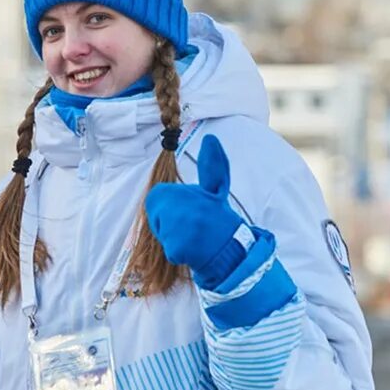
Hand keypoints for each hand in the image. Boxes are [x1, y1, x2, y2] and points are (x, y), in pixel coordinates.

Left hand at [145, 135, 246, 286]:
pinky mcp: (177, 248)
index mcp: (193, 190)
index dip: (169, 203)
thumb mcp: (216, 187)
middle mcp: (187, 206)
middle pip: (156, 212)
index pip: (158, 195)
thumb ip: (211, 164)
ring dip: (172, 235)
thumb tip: (211, 138)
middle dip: (168, 219)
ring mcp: (182, 228)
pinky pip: (167, 248)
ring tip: (193, 236)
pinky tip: (193, 249)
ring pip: (160, 230)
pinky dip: (177, 251)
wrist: (233, 249)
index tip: (189, 208)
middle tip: (191, 224)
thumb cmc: (219, 217)